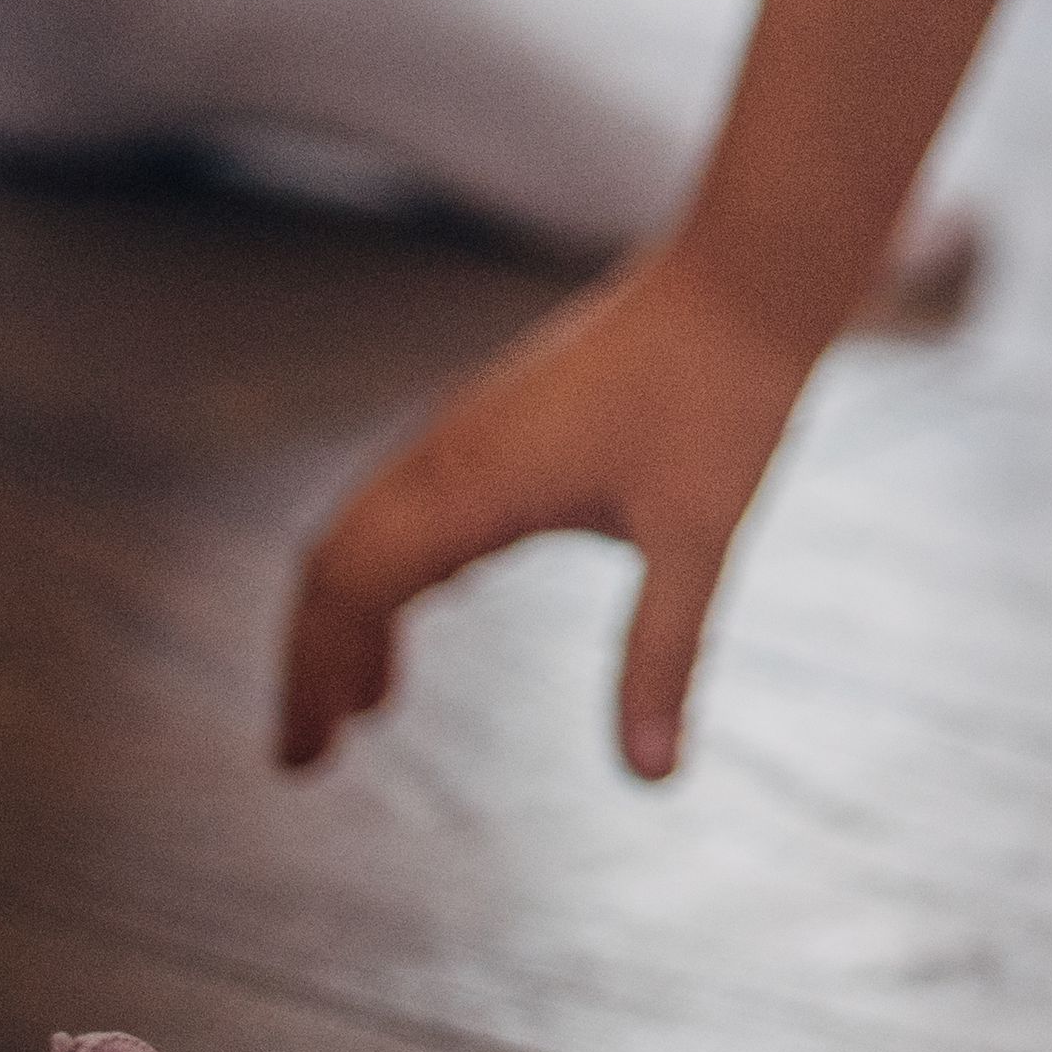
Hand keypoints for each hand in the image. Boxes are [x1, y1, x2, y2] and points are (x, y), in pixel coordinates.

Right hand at [279, 239, 828, 781]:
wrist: (750, 274)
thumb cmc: (724, 397)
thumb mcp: (700, 539)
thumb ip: (664, 657)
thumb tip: (653, 777)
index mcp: (471, 483)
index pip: (347, 591)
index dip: (312, 679)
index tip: (301, 763)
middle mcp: (451, 448)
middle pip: (336, 560)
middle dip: (314, 657)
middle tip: (312, 751)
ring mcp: (475, 422)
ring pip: (375, 523)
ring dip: (358, 609)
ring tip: (372, 701)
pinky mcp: (511, 409)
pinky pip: (421, 492)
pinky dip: (405, 560)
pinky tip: (441, 595)